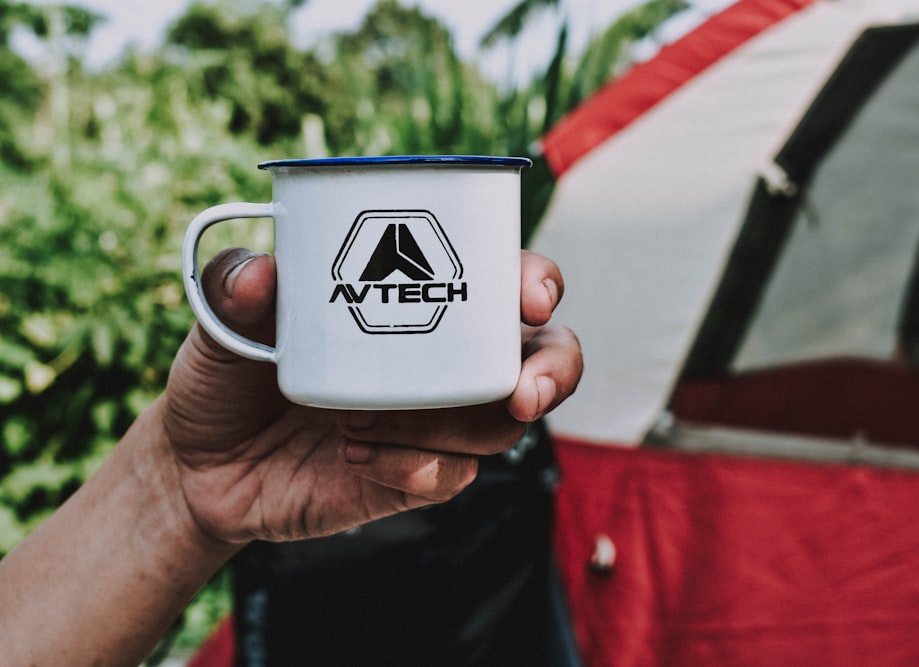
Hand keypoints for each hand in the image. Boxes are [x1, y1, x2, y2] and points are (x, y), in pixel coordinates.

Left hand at [161, 247, 581, 545]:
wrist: (201, 467)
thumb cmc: (226, 377)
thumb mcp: (220, 322)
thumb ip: (234, 288)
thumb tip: (261, 275)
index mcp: (417, 303)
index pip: (504, 283)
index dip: (537, 285)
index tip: (530, 298)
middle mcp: (442, 361)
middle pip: (542, 358)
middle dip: (553, 373)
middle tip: (522, 393)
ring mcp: (436, 422)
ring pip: (501, 425)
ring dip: (449, 424)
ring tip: (360, 420)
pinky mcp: (417, 476)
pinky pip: (452, 475)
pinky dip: (413, 466)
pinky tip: (355, 454)